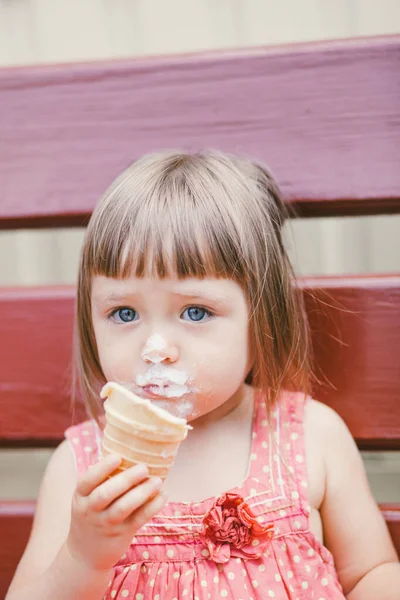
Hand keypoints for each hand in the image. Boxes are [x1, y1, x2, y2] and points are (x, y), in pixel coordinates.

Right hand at [66, 455, 165, 571]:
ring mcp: (106, 524)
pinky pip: (139, 519)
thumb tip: (124, 448)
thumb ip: (100, 479)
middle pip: (106, 493)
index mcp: (80, 497)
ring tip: (157, 480)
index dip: (102, 468)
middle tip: (144, 467)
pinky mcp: (122, 534)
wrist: (85, 555)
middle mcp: (90, 510)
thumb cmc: (91, 515)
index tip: (118, 457)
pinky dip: (152, 507)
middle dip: (126, 479)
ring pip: (123, 507)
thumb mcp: (86, 498)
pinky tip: (163, 495)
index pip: (87, 481)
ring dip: (142, 493)